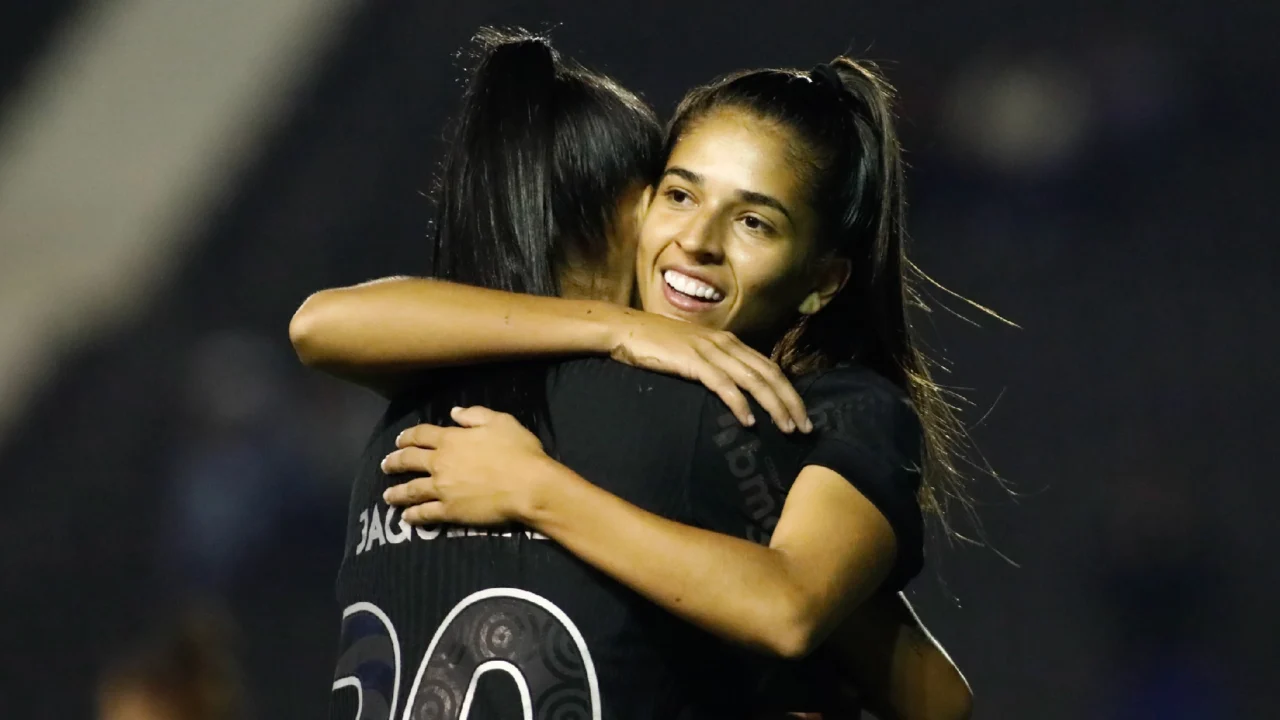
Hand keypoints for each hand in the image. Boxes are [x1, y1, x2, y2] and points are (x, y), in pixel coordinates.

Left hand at [380, 406, 555, 525]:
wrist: (529, 486)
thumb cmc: (519, 451)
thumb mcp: (501, 422)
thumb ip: (474, 414)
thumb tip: (453, 412)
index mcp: (452, 439)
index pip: (421, 434)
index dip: (408, 436)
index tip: (399, 440)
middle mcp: (440, 463)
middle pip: (409, 460)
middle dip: (395, 462)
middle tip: (386, 465)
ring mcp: (442, 489)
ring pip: (411, 490)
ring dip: (397, 492)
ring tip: (387, 496)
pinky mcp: (449, 511)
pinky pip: (425, 513)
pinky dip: (413, 515)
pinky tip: (406, 517)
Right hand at [608, 310, 809, 432]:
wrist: (624, 330)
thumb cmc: (655, 344)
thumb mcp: (693, 352)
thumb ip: (714, 365)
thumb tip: (732, 390)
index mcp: (729, 341)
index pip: (769, 367)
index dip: (789, 392)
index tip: (801, 416)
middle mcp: (725, 343)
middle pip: (769, 374)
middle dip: (791, 402)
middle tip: (805, 428)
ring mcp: (709, 350)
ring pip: (753, 380)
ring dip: (774, 405)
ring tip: (787, 428)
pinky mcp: (692, 360)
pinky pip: (723, 384)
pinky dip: (739, 403)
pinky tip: (749, 420)